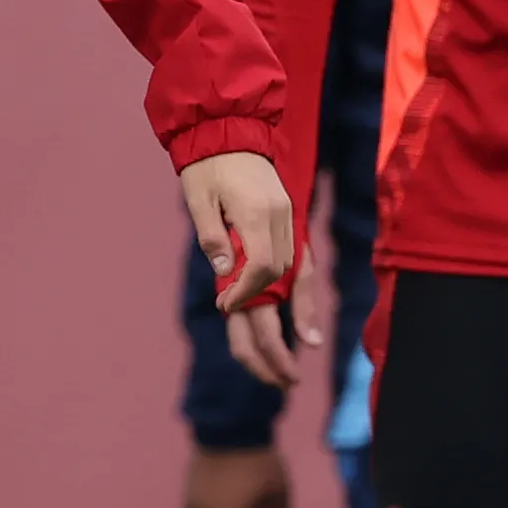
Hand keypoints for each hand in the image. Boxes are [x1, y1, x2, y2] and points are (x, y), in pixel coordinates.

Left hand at [182, 150, 295, 386]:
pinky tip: (309, 329)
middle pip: (283, 287)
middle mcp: (279, 225)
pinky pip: (304, 269)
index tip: (227, 309)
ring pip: (298, 283)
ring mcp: (289, 226)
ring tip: (298, 362)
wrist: (232, 131)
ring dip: (299, 323)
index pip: (260, 268)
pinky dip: (306, 299)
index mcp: (256, 217)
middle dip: (278, 334)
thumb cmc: (208, 165)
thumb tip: (224, 272)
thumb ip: (212, 235)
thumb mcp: (198, 196)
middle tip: (280, 377)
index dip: (245, 294)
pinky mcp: (290, 226)